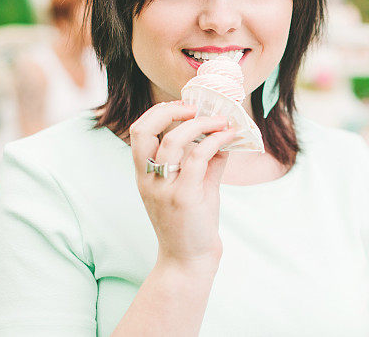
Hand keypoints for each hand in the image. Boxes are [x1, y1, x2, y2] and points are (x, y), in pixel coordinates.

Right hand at [129, 101, 235, 269]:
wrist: (189, 260)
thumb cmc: (191, 222)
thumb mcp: (195, 185)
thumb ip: (206, 160)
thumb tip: (223, 133)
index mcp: (144, 174)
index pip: (139, 132)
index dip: (159, 112)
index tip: (185, 107)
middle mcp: (148, 180)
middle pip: (144, 131)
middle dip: (170, 110)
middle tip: (197, 108)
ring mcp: (164, 189)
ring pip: (174, 141)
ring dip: (202, 123)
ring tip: (223, 121)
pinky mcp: (184, 198)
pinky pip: (197, 158)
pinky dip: (215, 141)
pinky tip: (229, 136)